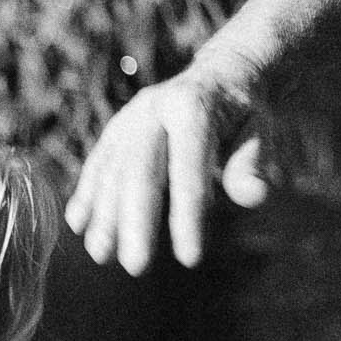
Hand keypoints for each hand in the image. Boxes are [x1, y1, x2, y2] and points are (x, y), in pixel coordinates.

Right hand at [65, 57, 267, 272]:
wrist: (218, 75)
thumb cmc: (244, 114)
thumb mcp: (262, 131)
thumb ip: (254, 162)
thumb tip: (254, 197)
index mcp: (193, 106)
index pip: (188, 167)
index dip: (187, 213)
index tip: (190, 259)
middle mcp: (153, 109)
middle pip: (139, 170)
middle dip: (135, 220)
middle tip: (135, 266)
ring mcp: (129, 119)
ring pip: (112, 169)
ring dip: (104, 215)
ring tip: (101, 255)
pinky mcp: (115, 130)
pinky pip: (97, 163)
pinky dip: (86, 195)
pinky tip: (78, 225)